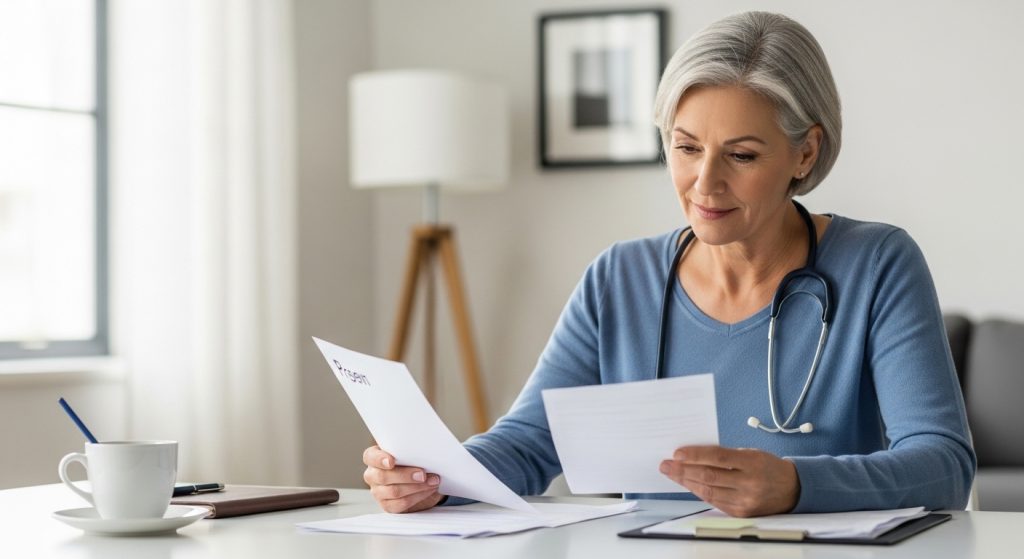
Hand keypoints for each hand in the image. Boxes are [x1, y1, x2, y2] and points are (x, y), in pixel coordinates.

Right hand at [362, 445, 443, 512]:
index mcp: (374, 458)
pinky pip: (402, 503)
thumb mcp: (410, 452)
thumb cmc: (412, 461)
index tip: (392, 461)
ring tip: (433, 481)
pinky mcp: (388, 505)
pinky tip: (428, 490)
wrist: (420, 480)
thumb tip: (424, 448)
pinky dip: (418, 496)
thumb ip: (410, 450)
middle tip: (423, 474)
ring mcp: (378, 492)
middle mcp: (372, 475)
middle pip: (383, 476)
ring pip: (394, 491)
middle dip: (406, 475)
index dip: (380, 459)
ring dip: (417, 487)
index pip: (370, 457)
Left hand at [660, 445, 799, 516]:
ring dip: (686, 482)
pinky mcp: (741, 513)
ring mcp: (745, 500)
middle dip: (683, 470)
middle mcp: (749, 483)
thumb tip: (693, 455)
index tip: (677, 453)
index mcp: (752, 462)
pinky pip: (714, 502)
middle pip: (709, 476)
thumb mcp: (751, 453)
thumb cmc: (767, 466)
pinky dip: (699, 492)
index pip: (718, 457)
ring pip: (708, 491)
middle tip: (666, 465)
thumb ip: (725, 455)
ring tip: (672, 474)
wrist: (792, 489)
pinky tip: (688, 485)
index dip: (695, 455)